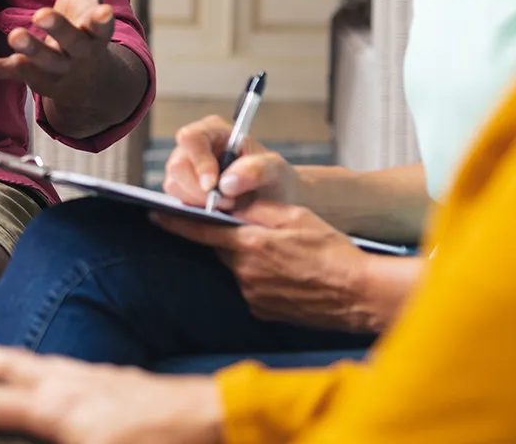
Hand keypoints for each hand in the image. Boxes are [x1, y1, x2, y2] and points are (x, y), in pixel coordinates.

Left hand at [0, 0, 121, 101]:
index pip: (101, 26)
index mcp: (94, 30)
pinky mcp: (30, 77)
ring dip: (30, 49)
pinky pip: (11, 74)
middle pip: (71, 41)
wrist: (85, 82)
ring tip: (15, 34)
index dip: (102, 20)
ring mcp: (54, 67)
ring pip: (43, 61)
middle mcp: (78, 52)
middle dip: (59, 29)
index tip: (103, 13)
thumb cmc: (83, 23)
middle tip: (41, 13)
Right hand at [0, 343, 221, 443]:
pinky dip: (50, 370)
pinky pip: (71, 370)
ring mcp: (101, 378)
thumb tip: (16, 440)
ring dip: (14, 362)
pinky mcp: (125, 382)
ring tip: (0, 362)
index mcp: (59, 409)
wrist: (218, 422)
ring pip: (43, 364)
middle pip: (13, 367)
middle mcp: (73, 385)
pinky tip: (63, 379)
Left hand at [153, 200, 378, 332]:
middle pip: (223, 251)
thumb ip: (256, 208)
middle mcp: (244, 273)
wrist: (360, 293)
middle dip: (234, 241)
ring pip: (239, 270)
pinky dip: (263, 281)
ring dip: (252, 262)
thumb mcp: (295, 216)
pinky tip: (289, 278)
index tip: (155, 214)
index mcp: (249, 244)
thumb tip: (228, 203)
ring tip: (287, 260)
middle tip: (264, 237)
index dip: (175, 222)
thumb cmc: (332, 251)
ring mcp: (253, 296)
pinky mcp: (264, 312)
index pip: (200, 231)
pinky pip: (253, 290)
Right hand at [161, 115, 300, 209]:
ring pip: (174, 185)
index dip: (198, 161)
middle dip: (200, 190)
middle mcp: (195, 147)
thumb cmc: (274, 178)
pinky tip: (218, 210)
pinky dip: (196, 209)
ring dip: (199, 202)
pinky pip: (177, 200)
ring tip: (227, 205)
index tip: (213, 185)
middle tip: (227, 202)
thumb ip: (256, 170)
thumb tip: (226, 183)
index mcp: (214, 131)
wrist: (275, 199)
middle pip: (178, 165)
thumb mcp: (275, 170)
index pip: (191, 138)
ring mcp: (186, 168)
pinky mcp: (183, 188)